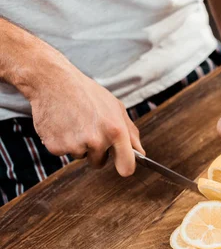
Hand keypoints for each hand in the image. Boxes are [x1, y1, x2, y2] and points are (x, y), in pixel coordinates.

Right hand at [29, 63, 143, 176]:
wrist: (52, 81)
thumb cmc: (86, 93)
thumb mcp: (115, 107)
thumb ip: (130, 132)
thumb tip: (140, 152)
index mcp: (116, 131)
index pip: (127, 166)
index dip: (125, 168)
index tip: (122, 167)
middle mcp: (97, 141)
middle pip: (99, 163)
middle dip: (95, 151)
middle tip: (88, 128)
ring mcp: (76, 145)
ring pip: (80, 156)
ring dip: (78, 144)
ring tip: (74, 121)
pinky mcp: (56, 147)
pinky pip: (63, 152)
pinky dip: (61, 141)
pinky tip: (61, 124)